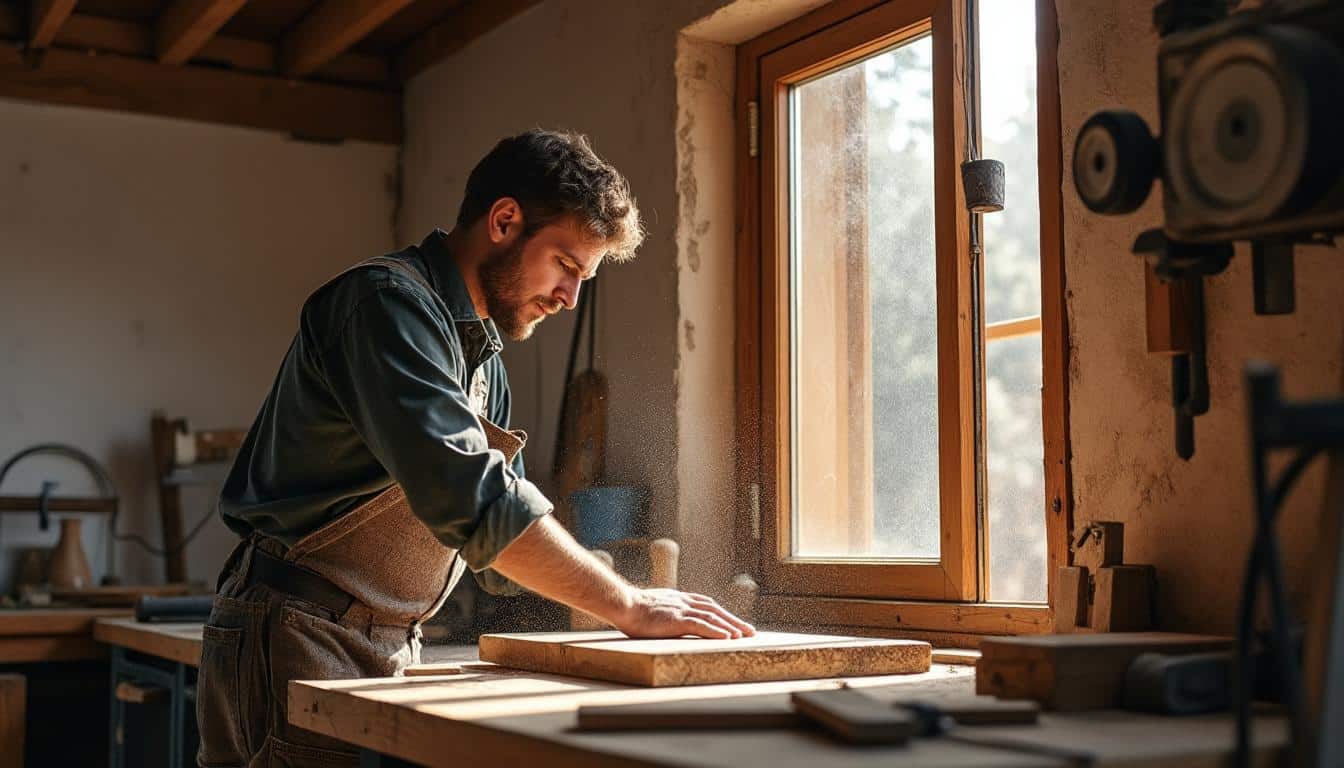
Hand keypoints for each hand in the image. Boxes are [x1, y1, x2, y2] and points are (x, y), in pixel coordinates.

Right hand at [614, 588, 755, 639]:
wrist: (622, 604)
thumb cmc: (632, 609)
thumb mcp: (653, 608)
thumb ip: (665, 612)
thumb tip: (667, 621)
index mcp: (679, 599)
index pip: (707, 604)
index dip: (723, 613)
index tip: (734, 621)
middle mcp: (684, 601)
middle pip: (715, 609)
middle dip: (734, 620)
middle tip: (750, 630)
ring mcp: (681, 609)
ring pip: (712, 616)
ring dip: (730, 625)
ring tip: (744, 635)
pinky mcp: (677, 620)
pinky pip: (702, 625)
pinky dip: (717, 631)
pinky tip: (728, 637)